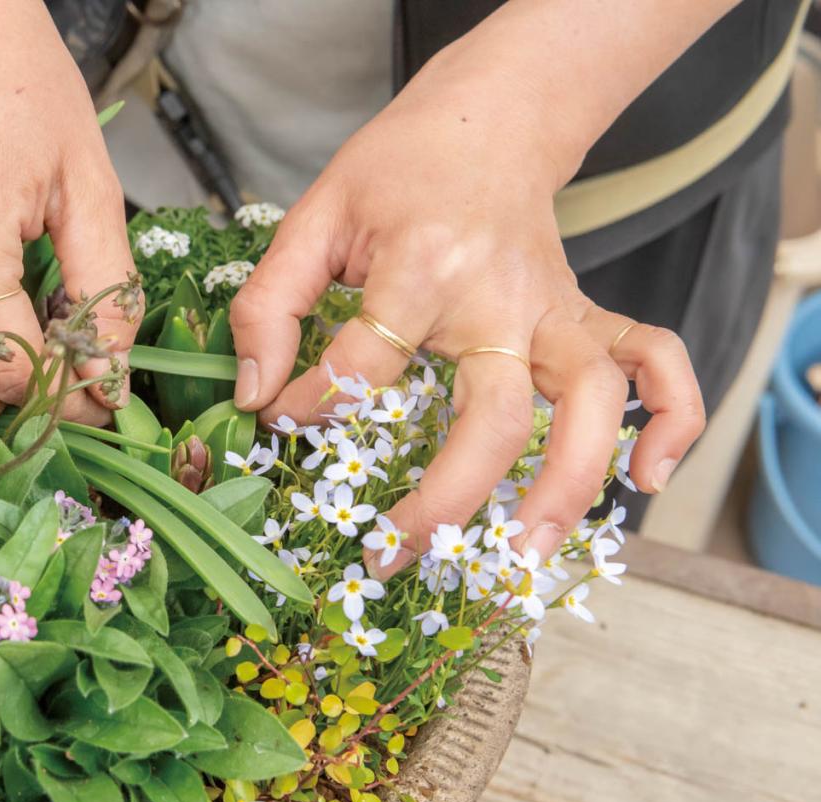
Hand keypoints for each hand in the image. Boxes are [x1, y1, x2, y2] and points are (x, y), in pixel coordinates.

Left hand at [230, 83, 704, 576]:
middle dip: (447, 499)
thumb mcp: (315, 217)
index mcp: (422, 266)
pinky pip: (656, 361)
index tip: (280, 421)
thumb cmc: (395, 173)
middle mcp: (499, 297)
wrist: (486, 122)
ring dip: (570, 483)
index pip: (369, 361)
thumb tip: (254, 394)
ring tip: (526, 552)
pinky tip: (649, 475)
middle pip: (496, 414)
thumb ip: (270, 303)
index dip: (316, 402)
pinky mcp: (585, 314)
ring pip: (590, 401)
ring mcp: (554, 309)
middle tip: (395, 555)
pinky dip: (672, 415)